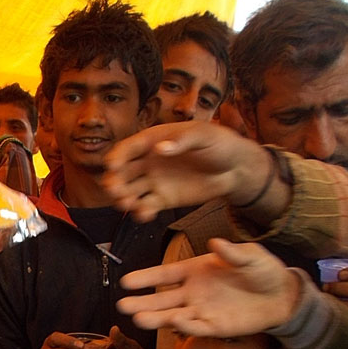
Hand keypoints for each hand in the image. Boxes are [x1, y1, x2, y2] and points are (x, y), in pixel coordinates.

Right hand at [101, 122, 271, 222]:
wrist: (236, 169)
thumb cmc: (220, 144)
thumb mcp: (204, 134)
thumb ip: (182, 140)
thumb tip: (160, 149)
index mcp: (153, 141)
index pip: (128, 148)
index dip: (117, 156)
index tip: (112, 165)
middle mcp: (148, 161)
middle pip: (122, 172)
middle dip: (115, 181)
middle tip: (115, 190)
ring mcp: (154, 182)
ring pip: (129, 191)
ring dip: (123, 198)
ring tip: (128, 203)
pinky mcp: (162, 200)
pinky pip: (145, 207)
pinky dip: (141, 212)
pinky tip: (145, 214)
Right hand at [117, 239, 301, 335]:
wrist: (282, 296)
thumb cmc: (263, 271)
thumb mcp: (251, 256)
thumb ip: (233, 253)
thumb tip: (216, 243)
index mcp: (195, 270)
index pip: (165, 274)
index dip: (146, 278)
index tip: (126, 282)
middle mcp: (192, 292)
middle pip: (161, 299)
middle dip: (142, 303)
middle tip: (122, 306)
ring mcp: (201, 310)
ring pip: (172, 316)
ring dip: (156, 318)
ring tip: (138, 319)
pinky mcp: (215, 327)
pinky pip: (196, 327)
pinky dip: (186, 326)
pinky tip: (174, 322)